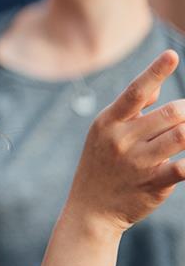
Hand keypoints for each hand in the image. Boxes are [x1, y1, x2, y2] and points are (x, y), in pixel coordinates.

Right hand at [66, 50, 184, 231]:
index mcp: (108, 122)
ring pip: (182, 136)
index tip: (172, 55)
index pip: (135, 91)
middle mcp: (121, 139)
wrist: (91, 210)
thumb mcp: (104, 134)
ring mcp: (137, 162)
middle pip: (171, 113)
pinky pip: (183, 168)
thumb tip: (155, 87)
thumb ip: (131, 111)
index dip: (155, 72)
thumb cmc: (101, 165)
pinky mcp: (152, 184)